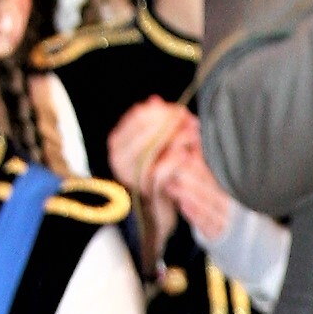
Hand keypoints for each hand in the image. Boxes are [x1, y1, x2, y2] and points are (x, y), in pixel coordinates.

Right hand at [110, 99, 231, 243]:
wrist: (155, 212)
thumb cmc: (155, 175)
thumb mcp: (152, 146)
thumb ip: (153, 124)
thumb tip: (155, 100)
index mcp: (118, 144)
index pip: (138, 117)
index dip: (162, 112)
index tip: (181, 111)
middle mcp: (119, 159)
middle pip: (146, 130)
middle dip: (172, 123)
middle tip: (191, 121)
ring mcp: (132, 176)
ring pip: (153, 148)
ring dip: (177, 138)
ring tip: (194, 134)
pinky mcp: (146, 191)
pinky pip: (159, 171)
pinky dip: (175, 160)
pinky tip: (187, 154)